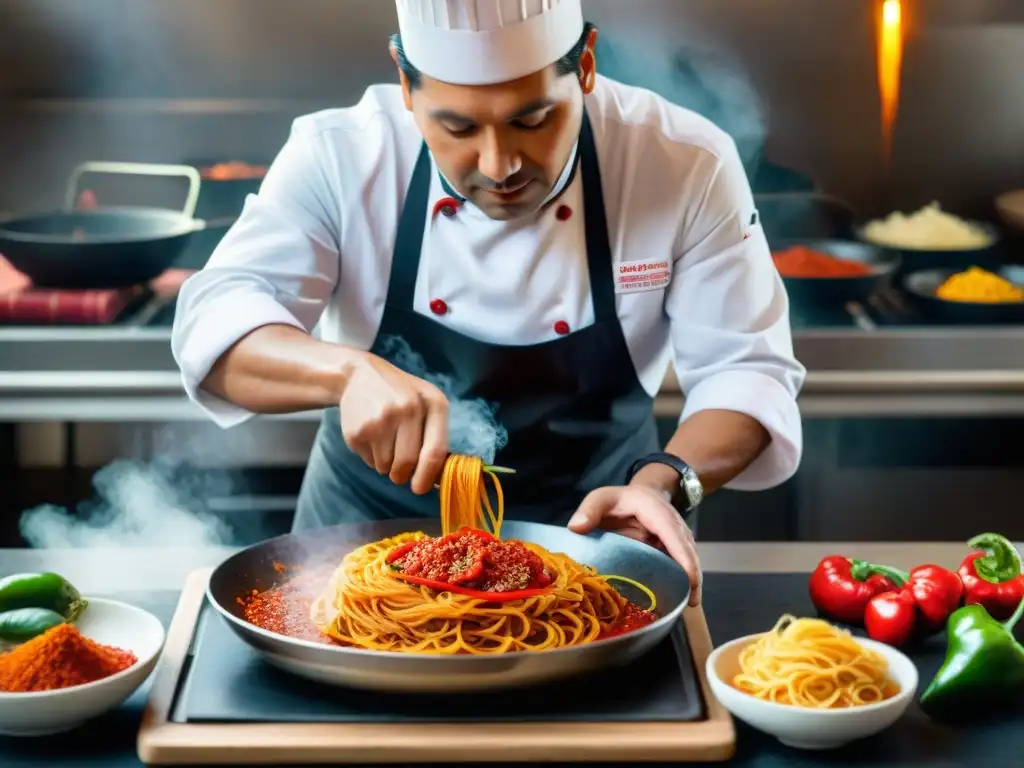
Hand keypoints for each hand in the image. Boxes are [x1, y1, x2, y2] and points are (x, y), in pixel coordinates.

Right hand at [338, 351, 448, 494]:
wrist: (359, 375)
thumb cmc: (401, 394)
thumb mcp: (425, 403)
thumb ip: (435, 437)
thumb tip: (435, 481)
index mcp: (432, 403)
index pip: (434, 451)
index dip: (428, 475)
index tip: (420, 488)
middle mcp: (407, 409)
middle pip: (407, 463)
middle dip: (403, 474)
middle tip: (399, 471)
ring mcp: (380, 420)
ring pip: (386, 466)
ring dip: (387, 464)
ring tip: (384, 440)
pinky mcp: (357, 431)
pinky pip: (369, 462)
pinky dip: (372, 457)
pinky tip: (371, 434)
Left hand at [568, 485, 701, 606]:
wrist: (637, 497)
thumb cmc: (618, 501)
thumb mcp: (602, 498)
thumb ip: (590, 510)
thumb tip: (575, 527)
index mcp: (657, 512)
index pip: (673, 534)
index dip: (683, 556)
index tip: (690, 579)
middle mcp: (674, 525)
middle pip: (688, 552)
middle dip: (692, 577)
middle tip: (690, 603)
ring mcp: (678, 539)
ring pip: (688, 562)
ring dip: (689, 584)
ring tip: (685, 607)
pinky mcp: (675, 551)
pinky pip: (681, 567)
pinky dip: (680, 583)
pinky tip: (675, 601)